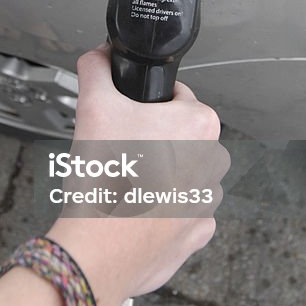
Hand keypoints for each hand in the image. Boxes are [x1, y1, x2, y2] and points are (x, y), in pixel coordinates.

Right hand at [47, 46, 229, 305]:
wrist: (98, 249)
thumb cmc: (104, 181)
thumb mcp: (92, 107)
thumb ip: (97, 70)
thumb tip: (99, 56)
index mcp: (199, 125)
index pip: (175, 98)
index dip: (145, 106)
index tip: (125, 121)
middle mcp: (213, 163)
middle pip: (179, 138)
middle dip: (152, 143)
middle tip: (118, 154)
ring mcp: (207, 203)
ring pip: (181, 176)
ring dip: (158, 178)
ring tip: (124, 185)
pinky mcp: (196, 234)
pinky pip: (181, 213)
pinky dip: (160, 212)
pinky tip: (135, 211)